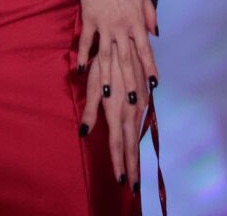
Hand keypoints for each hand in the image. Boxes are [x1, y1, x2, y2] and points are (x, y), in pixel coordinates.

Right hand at [47, 0, 157, 93]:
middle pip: (126, 59)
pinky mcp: (89, 19)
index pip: (145, 50)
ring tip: (109, 96)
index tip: (155, 85)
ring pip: (106, 56)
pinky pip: (87, 42)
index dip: (150, 68)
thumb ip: (149, 13)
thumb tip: (155, 32)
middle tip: (133, 102)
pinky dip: (85, 56)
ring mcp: (104, 24)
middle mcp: (121, 26)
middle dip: (130, 82)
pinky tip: (82, 70)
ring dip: (108, 77)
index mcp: (136, 20)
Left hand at [80, 39, 152, 190]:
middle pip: (131, 144)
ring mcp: (139, 105)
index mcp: (116, 109)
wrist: (127, 39)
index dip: (119, 163)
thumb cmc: (103, 60)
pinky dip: (138, 137)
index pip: (118, 143)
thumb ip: (90, 110)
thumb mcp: (93, 85)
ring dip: (136, 155)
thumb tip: (83, 133)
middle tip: (133, 188)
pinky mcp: (144, 98)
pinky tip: (137, 145)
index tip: (121, 182)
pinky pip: (141, 121)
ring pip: (137, 135)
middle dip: (131, 167)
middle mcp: (130, 110)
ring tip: (135, 173)